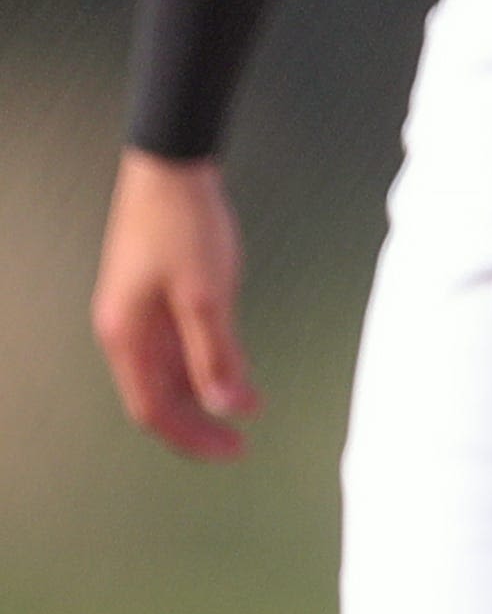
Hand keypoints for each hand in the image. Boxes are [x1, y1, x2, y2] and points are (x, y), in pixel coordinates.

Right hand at [92, 150, 261, 459]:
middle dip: (199, 422)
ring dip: (203, 393)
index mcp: (125, 336)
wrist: (171, 164)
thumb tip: (230, 407)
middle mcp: (125, 330)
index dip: (192, 436)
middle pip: (158, 395)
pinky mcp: (156, 292)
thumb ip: (217, 353)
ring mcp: (139, 311)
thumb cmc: (183, 223)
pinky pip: (176, 344)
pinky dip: (203, 362)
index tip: (233, 449)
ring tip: (244, 408)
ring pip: (168, 371)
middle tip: (242, 440)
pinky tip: (231, 366)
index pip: (153, 409)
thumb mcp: (207, 293)